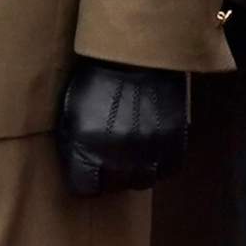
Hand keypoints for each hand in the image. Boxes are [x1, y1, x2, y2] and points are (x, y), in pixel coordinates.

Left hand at [57, 58, 188, 195]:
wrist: (137, 57)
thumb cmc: (98, 82)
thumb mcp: (71, 113)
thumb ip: (73, 143)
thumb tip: (78, 164)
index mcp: (87, 149)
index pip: (86, 188)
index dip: (88, 180)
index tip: (91, 173)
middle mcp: (118, 155)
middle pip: (116, 186)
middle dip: (112, 177)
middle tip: (114, 163)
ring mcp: (149, 148)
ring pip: (144, 181)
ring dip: (139, 173)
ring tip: (136, 159)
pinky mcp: (173, 138)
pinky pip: (170, 167)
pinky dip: (163, 164)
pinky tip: (155, 153)